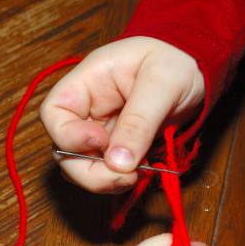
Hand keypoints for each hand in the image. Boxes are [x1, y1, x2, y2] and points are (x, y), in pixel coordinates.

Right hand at [40, 36, 203, 193]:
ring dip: (105, 180)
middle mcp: (86, 112)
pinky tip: (140, 172)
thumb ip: (139, 121)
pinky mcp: (116, 148)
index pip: (54, 114)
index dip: (69, 136)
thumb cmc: (173, 64)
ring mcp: (100, 133)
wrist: (190, 75)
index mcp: (86, 84)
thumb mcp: (161, 85)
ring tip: (136, 175)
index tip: (102, 141)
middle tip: (125, 176)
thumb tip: (118, 163)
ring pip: (82, 168)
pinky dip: (118, 180)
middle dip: (90, 172)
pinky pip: (105, 172)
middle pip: (64, 151)